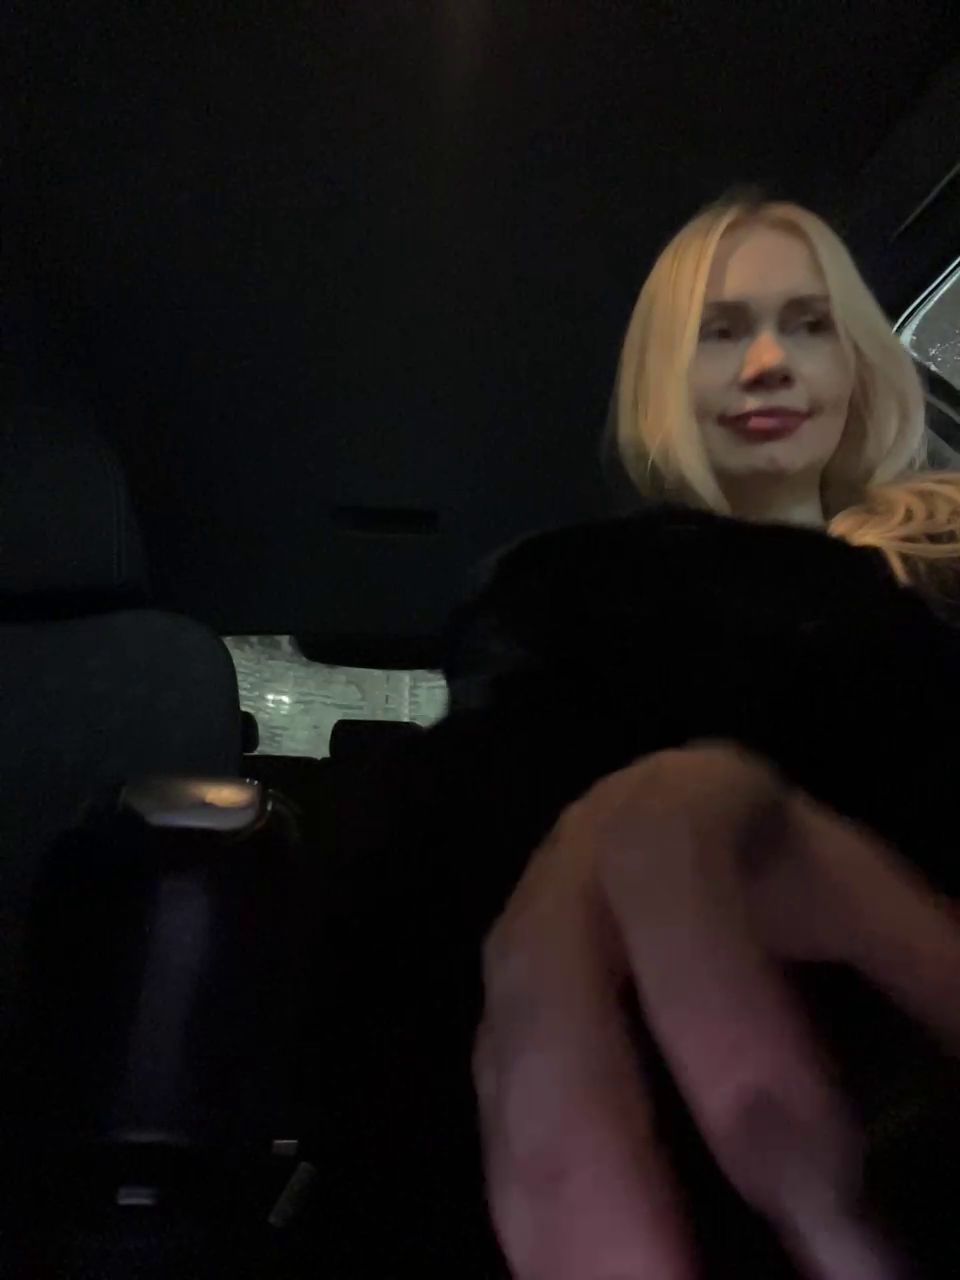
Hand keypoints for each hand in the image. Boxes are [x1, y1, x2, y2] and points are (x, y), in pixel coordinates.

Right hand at [474, 744, 959, 1278]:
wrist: (651, 837)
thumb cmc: (773, 871)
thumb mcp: (858, 894)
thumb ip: (925, 971)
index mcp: (666, 822)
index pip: (667, 884)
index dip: (719, 1011)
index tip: (804, 1169)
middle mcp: (566, 890)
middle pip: (553, 1005)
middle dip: (604, 1158)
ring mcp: (516, 975)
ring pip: (511, 1091)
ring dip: (557, 1223)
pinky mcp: (496, 1052)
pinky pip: (499, 1146)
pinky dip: (538, 1238)